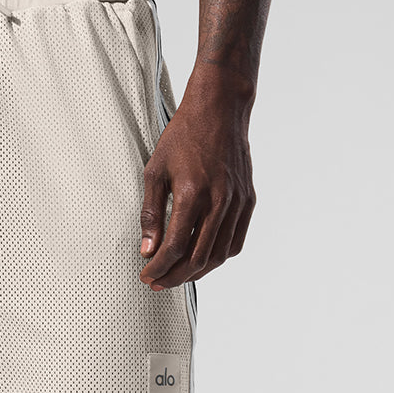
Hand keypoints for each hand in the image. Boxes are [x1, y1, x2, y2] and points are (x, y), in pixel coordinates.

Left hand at [139, 81, 255, 291]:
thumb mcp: (155, 170)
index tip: (146, 274)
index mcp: (192, 194)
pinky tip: (202, 259)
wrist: (220, 109)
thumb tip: (148, 249)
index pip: (173, 247)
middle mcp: (218, 201)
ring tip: (178, 275)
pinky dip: (219, 257)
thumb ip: (151, 213)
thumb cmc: (183, 136)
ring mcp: (236, 202)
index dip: (158, 268)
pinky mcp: (247, 200)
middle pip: (197, 258)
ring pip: (219, 254)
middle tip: (158, 282)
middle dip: (174, 277)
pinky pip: (235, 241)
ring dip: (197, 272)